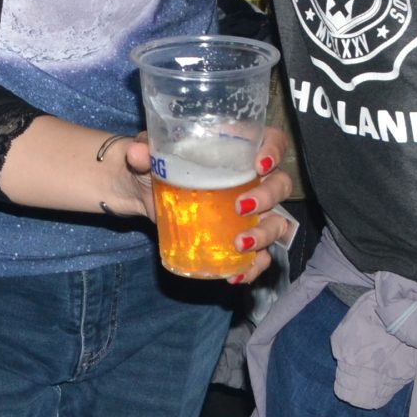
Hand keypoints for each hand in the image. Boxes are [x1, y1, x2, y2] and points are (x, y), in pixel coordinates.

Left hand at [120, 124, 299, 283]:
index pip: (273, 140)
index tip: (260, 163)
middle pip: (280, 184)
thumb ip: (144, 150)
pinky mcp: (239, 234)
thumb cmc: (158, 160)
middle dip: (268, 197)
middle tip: (242, 208)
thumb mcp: (152, 150)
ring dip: (264, 235)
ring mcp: (251, 209)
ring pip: (276, 221)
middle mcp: (252, 177)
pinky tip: (236, 275)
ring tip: (240, 245)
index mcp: (239, 146)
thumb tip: (136, 153)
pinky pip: (259, 253)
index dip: (275, 150)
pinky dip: (253, 267)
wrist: (143, 188)